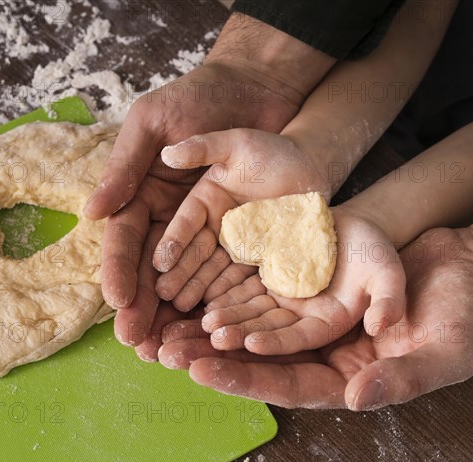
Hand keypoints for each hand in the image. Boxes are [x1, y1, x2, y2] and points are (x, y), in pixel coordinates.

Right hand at [88, 62, 303, 347]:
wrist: (258, 90)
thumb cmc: (200, 97)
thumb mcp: (156, 123)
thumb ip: (127, 164)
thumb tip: (92, 212)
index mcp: (143, 192)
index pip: (126, 239)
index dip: (120, 271)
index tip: (118, 302)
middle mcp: (169, 216)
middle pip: (151, 269)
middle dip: (143, 306)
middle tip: (137, 343)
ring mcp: (204, 227)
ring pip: (184, 278)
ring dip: (174, 313)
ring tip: (167, 347)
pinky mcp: (237, 231)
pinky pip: (222, 269)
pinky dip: (214, 296)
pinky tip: (208, 325)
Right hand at [152, 128, 331, 312]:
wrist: (312, 169)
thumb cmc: (274, 151)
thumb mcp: (237, 143)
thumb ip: (203, 147)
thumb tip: (167, 154)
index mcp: (205, 200)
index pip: (184, 223)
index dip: (171, 242)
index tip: (160, 262)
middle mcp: (215, 225)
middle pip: (194, 252)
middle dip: (178, 274)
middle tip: (164, 294)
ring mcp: (237, 244)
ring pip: (213, 269)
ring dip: (197, 288)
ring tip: (182, 307)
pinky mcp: (257, 257)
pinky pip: (241, 276)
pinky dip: (228, 291)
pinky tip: (216, 307)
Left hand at [158, 217, 472, 408]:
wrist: (466, 265)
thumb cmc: (465, 311)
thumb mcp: (447, 349)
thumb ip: (405, 377)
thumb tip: (358, 398)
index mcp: (350, 376)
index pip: (291, 385)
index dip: (248, 380)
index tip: (205, 370)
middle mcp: (325, 352)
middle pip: (261, 361)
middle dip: (214, 359)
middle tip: (167, 353)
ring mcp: (316, 319)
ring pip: (256, 327)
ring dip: (213, 328)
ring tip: (170, 326)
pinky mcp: (311, 288)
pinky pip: (267, 293)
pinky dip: (236, 293)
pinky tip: (201, 289)